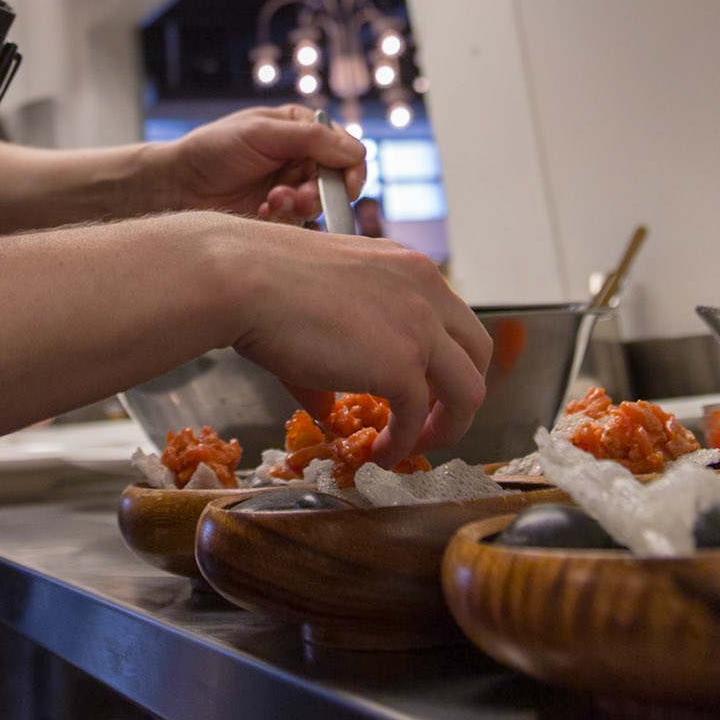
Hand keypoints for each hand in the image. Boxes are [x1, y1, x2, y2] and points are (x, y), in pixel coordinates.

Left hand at [149, 105, 365, 223]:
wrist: (176, 185)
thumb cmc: (214, 149)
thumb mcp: (261, 134)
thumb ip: (309, 139)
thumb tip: (356, 152)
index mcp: (300, 128)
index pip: (345, 149)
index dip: (351, 168)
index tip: (347, 186)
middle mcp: (300, 157)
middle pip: (337, 181)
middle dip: (320, 192)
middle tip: (299, 197)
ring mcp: (290, 186)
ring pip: (318, 203)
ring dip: (300, 205)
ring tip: (272, 202)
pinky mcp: (278, 213)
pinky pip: (298, 221)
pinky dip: (284, 218)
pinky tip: (261, 211)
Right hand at [205, 216, 491, 462]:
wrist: (242, 278)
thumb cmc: (260, 281)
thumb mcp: (315, 305)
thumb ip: (334, 353)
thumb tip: (325, 408)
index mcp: (405, 265)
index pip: (449, 317)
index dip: (441, 358)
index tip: (423, 386)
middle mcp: (425, 289)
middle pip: (476, 352)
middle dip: (459, 393)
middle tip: (430, 420)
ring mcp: (419, 327)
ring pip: (469, 389)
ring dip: (447, 426)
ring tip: (415, 446)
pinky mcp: (402, 364)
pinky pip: (418, 417)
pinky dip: (404, 442)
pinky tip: (381, 454)